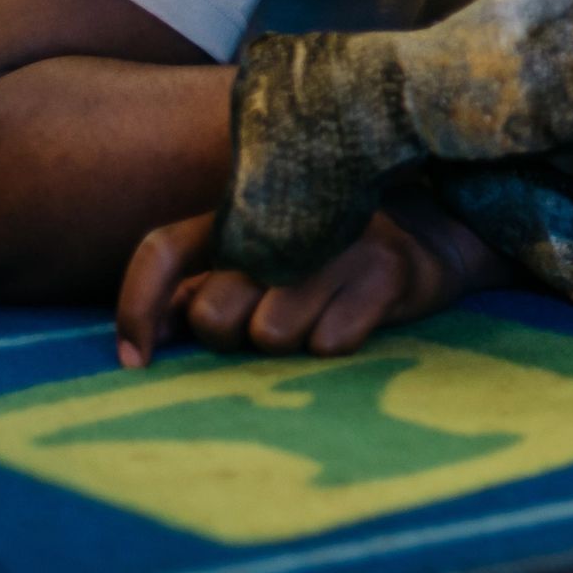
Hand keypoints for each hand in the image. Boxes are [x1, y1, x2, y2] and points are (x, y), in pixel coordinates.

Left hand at [114, 194, 505, 367]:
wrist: (435, 235)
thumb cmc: (326, 261)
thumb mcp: (262, 264)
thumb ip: (199, 291)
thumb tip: (145, 343)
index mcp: (243, 212)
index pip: (163, 250)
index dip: (137, 306)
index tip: (137, 361)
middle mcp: (286, 219)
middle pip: (214, 312)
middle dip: (231, 337)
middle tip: (265, 321)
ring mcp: (338, 242)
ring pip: (270, 334)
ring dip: (289, 343)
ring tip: (318, 313)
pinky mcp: (385, 271)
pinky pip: (329, 343)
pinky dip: (336, 343)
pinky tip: (354, 315)